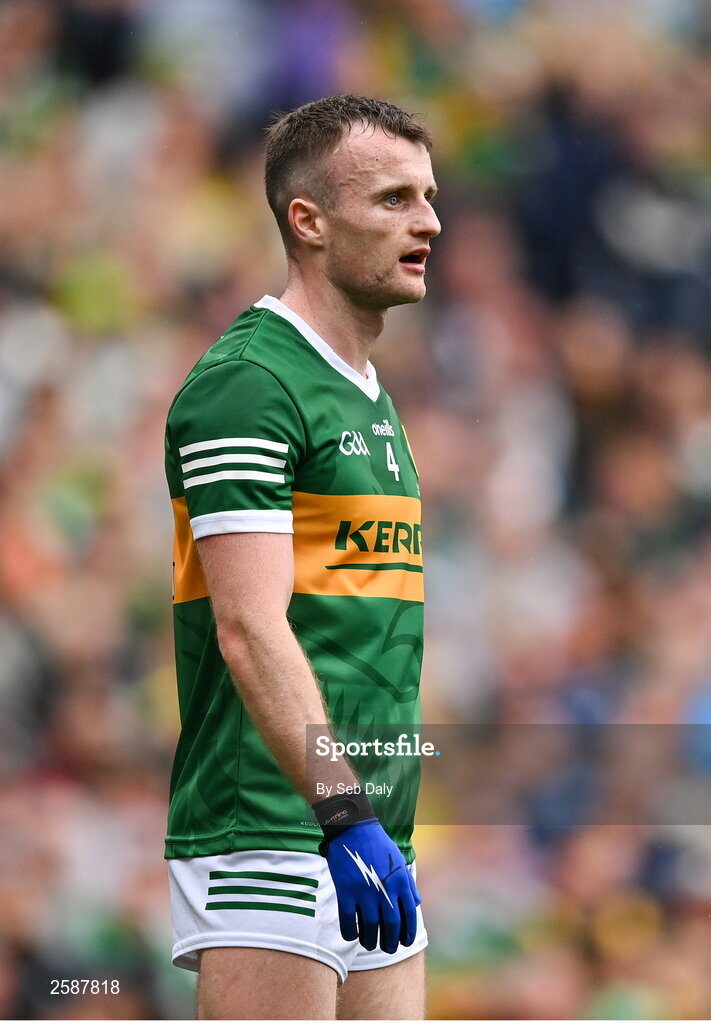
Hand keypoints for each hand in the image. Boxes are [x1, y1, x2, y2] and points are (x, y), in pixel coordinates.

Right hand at [324, 818, 420, 952]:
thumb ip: (408, 883)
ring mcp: (364, 891)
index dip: (407, 933)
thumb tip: (416, 904)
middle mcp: (384, 889)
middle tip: (387, 948)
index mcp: (400, 881)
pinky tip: (352, 936)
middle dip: (390, 942)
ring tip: (369, 944)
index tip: (404, 943)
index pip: (408, 916)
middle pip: (390, 926)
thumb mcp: (398, 860)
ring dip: (370, 941)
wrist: (352, 827)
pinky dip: (350, 933)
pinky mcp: (345, 891)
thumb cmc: (377, 844)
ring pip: (369, 928)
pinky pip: (347, 921)